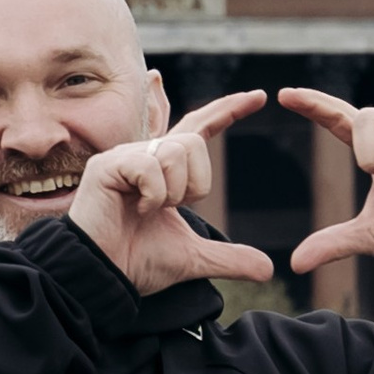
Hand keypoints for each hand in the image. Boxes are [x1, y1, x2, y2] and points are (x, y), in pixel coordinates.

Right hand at [66, 90, 275, 294]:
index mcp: (163, 168)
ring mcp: (124, 157)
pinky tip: (137, 209)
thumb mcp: (193, 258)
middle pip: (193, 142)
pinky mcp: (108, 167)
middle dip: (195, 183)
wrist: (106, 277)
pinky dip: (154, 195)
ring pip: (176, 152)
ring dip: (174, 192)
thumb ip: (228, 257)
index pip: (199, 128)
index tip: (258, 96)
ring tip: (150, 210)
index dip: (227, 111)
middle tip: (172, 209)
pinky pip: (151, 167)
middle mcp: (144, 154)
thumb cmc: (138, 261)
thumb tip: (267, 269)